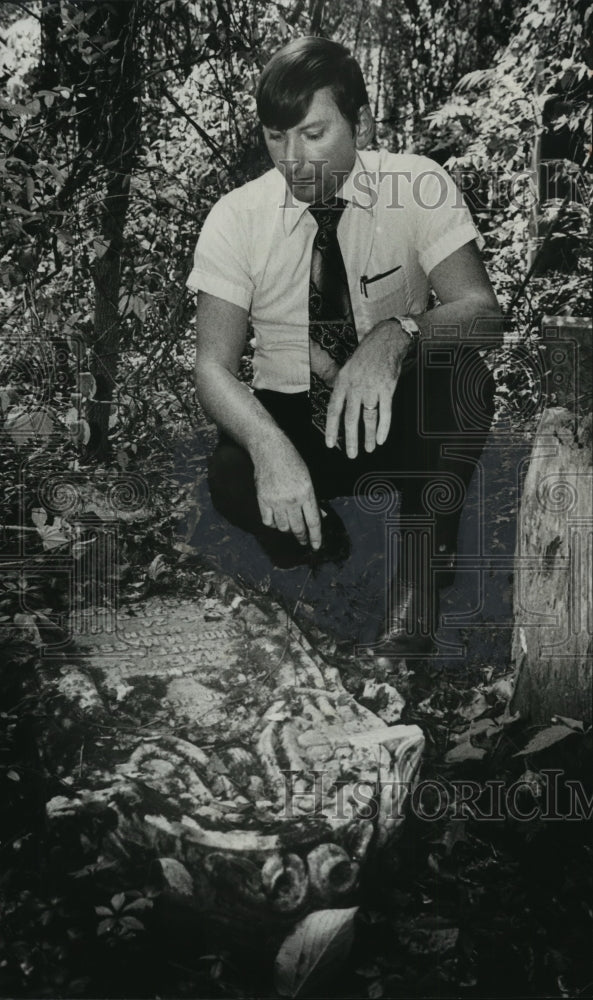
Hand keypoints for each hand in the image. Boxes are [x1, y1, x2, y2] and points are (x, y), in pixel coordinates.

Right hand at [252, 435, 321, 548]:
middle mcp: (292, 499)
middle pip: (298, 528)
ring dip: (288, 529)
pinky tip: (276, 519)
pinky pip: (268, 521)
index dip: (316, 537)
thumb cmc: (292, 461)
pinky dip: (273, 523)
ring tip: (290, 526)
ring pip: (283, 527)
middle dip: (302, 537)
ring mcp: (276, 501)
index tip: (316, 546)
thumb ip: (313, 499)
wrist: (269, 449)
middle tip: (304, 541)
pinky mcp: (263, 500)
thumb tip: (320, 517)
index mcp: (306, 493)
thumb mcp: (308, 478)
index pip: (313, 522)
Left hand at [325, 319, 411, 457]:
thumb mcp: (347, 367)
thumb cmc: (367, 354)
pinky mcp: (388, 388)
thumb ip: (342, 387)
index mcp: (343, 381)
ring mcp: (372, 388)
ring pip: (368, 418)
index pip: (334, 409)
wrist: (387, 340)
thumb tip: (337, 405)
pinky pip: (385, 412)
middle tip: (350, 454)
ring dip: (368, 436)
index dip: (331, 428)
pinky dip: (384, 427)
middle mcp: (356, 386)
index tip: (330, 443)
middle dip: (350, 439)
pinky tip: (381, 438)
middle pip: (351, 418)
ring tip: (368, 449)